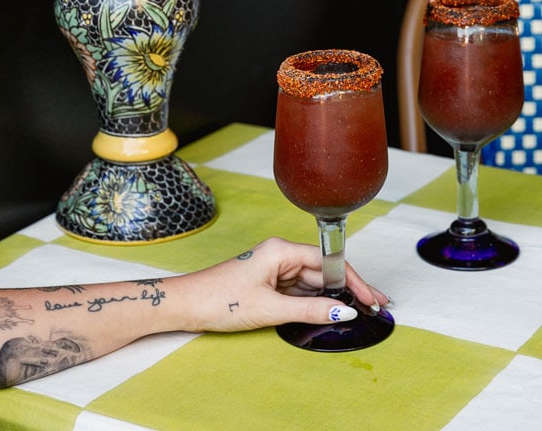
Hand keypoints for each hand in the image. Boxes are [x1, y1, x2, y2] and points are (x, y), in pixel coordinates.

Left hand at [175, 236, 390, 332]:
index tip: (371, 296)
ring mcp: (274, 268)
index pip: (327, 261)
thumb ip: (310, 310)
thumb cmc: (221, 299)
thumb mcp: (271, 308)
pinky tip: (330, 311)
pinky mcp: (268, 282)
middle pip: (323, 270)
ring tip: (358, 311)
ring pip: (312, 281)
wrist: (187, 305)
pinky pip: (299, 290)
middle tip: (374, 306)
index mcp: (280, 250)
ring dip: (333, 297)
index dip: (353, 279)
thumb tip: (343, 312)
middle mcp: (279, 254)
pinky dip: (315, 301)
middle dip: (348, 289)